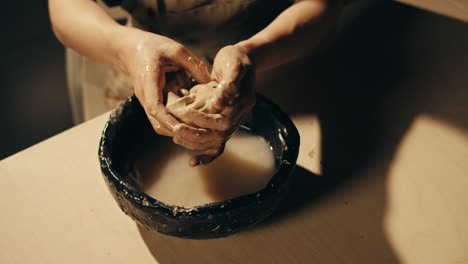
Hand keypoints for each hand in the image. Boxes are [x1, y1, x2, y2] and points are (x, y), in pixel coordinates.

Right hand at [119, 30, 220, 149]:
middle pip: (157, 122)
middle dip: (177, 131)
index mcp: (149, 81)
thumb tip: (212, 83)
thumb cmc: (154, 46)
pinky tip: (191, 125)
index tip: (181, 128)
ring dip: (176, 131)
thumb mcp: (176, 50)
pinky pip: (161, 120)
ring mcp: (147, 102)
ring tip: (197, 133)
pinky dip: (174, 125)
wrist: (131, 48)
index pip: (155, 106)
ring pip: (158, 124)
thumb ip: (194, 65)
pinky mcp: (152, 104)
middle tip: (198, 135)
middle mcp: (145, 96)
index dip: (168, 119)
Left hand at [171, 45, 255, 164]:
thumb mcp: (234, 65)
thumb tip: (218, 102)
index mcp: (244, 102)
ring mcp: (233, 121)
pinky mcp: (224, 122)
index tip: (186, 114)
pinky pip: (217, 144)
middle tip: (175, 129)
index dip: (205, 120)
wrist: (241, 60)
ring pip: (215, 141)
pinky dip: (205, 155)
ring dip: (195, 142)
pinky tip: (192, 162)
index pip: (224, 120)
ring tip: (176, 136)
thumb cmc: (236, 59)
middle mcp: (240, 116)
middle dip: (195, 134)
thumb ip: (229, 83)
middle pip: (219, 135)